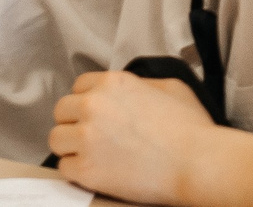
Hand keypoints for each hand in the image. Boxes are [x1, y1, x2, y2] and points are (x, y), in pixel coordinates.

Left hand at [50, 71, 252, 205]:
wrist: (196, 163)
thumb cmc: (191, 127)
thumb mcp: (171, 87)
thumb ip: (141, 84)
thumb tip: (130, 92)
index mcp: (114, 83)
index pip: (79, 86)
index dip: (86, 100)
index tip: (95, 114)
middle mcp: (94, 106)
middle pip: (61, 111)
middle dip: (74, 122)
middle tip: (91, 136)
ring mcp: (87, 138)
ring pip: (56, 139)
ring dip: (71, 146)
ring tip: (90, 154)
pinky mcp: (86, 169)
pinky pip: (63, 167)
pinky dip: (76, 170)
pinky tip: (95, 170)